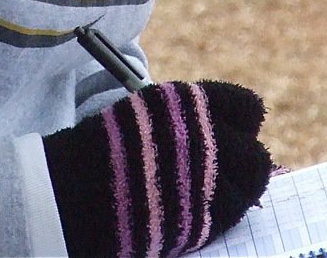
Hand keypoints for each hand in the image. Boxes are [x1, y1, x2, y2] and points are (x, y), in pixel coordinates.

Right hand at [43, 80, 272, 256]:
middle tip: (237, 165)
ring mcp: (206, 182)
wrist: (72, 189)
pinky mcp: (199, 221)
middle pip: (254, 153)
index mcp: (192, 105)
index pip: (247, 108)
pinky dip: (224, 212)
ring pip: (251, 188)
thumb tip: (225, 129)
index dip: (244, 120)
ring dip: (242, 188)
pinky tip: (207, 208)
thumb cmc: (106, 146)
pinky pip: (231, 216)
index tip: (240, 128)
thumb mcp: (148, 112)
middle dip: (248, 159)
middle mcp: (205, 140)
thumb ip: (188, 117)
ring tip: (225, 190)